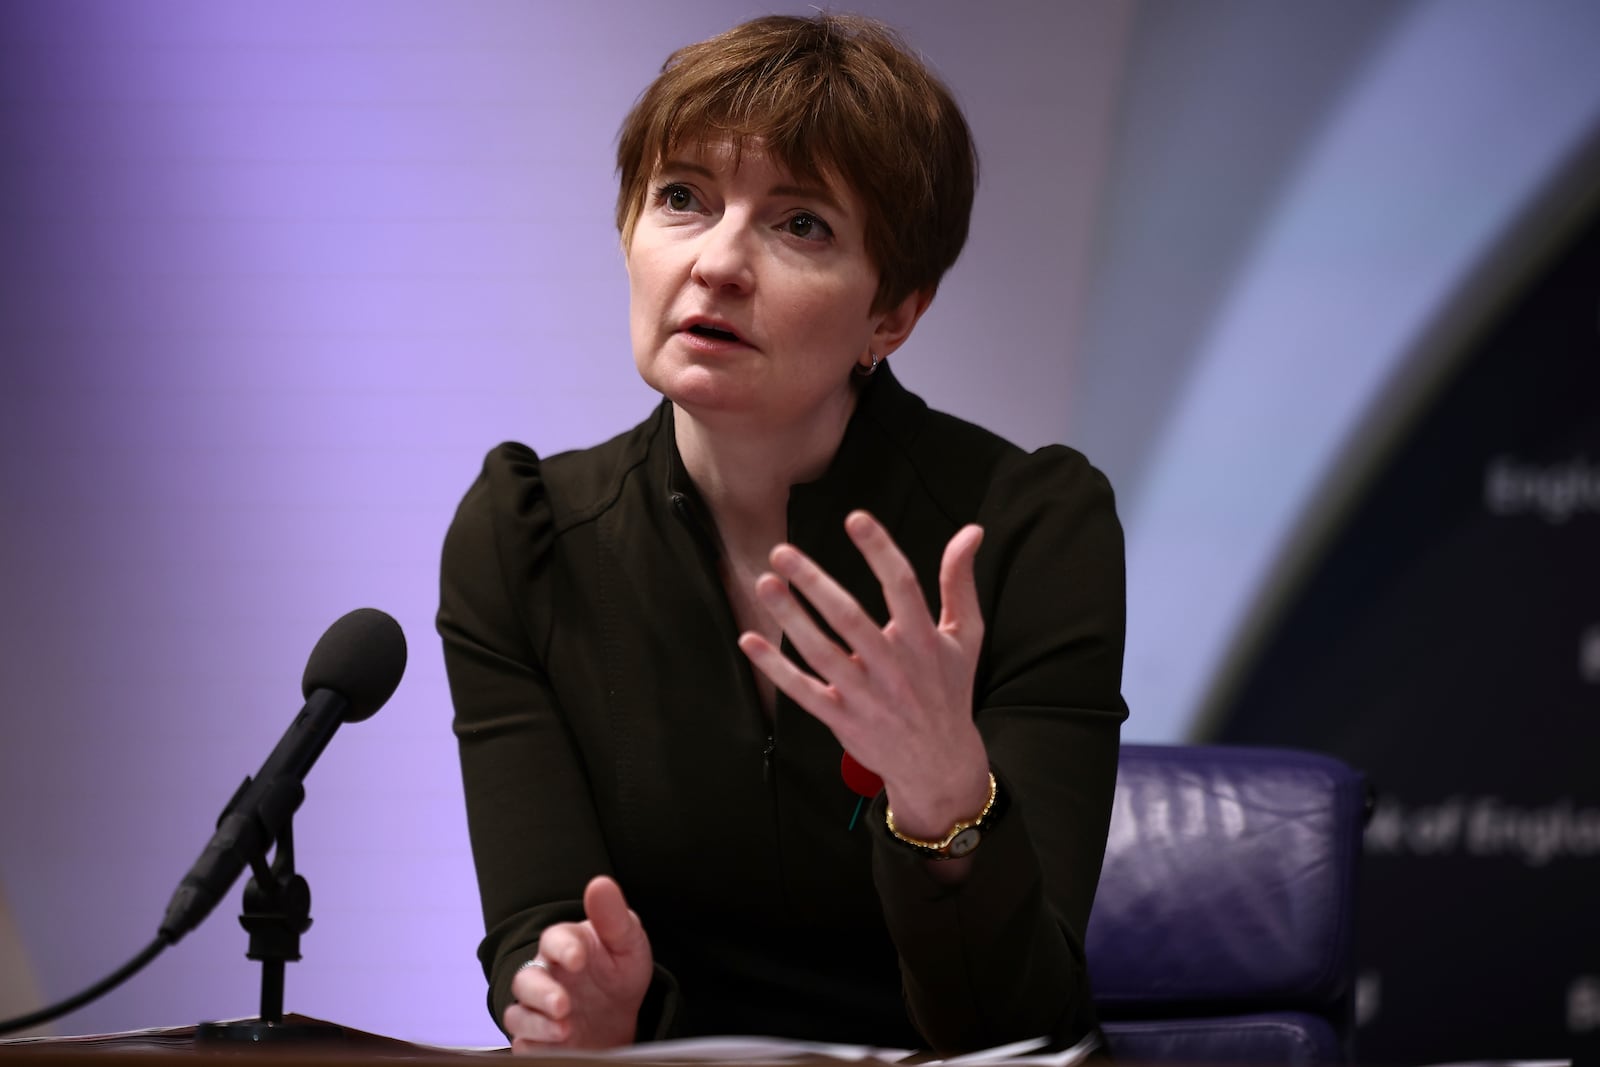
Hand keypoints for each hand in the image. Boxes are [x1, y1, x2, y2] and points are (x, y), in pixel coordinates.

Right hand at [504, 876, 652, 1051]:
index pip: (554, 940)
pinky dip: (536, 1047)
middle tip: (564, 1004)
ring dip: (537, 1024)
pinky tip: (557, 1048)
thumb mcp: (627, 943)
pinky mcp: (536, 1039)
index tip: (578, 958)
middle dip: (542, 993)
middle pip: (526, 980)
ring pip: (518, 1015)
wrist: (618, 1016)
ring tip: (565, 1030)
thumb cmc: (618, 970)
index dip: (562, 948)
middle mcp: (546, 975)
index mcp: (566, 945)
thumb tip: (601, 883)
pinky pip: (524, 1045)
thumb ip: (613, 916)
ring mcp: (538, 1009)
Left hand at [737, 511, 990, 838]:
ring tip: (765, 583)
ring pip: (820, 653)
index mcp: (924, 640)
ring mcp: (864, 696)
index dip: (879, 550)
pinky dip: (775, 668)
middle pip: (849, 619)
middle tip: (783, 552)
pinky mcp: (841, 719)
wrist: (939, 764)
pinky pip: (802, 691)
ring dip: (790, 618)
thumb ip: (960, 582)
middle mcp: (893, 667)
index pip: (902, 587)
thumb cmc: (950, 689)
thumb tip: (971, 530)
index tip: (855, 518)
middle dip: (814, 583)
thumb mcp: (966, 636)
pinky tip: (750, 640)